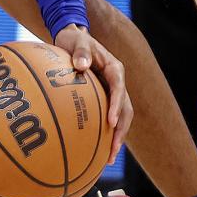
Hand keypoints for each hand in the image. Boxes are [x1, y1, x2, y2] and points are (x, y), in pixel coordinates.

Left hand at [53, 24, 131, 163]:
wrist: (71, 38)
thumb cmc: (74, 39)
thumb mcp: (77, 40)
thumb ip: (81, 51)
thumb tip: (82, 65)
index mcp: (114, 68)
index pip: (119, 88)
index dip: (116, 105)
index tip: (111, 121)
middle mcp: (116, 82)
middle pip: (125, 109)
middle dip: (121, 130)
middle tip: (112, 149)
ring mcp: (111, 91)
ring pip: (121, 117)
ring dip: (117, 136)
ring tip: (109, 158)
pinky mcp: (104, 98)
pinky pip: (108, 117)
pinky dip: (106, 133)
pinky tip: (97, 150)